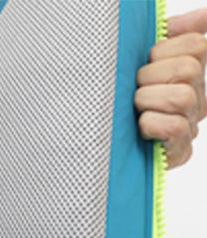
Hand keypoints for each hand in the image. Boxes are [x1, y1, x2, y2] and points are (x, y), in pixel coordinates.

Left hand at [134, 9, 206, 168]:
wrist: (112, 144)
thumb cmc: (125, 102)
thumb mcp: (145, 63)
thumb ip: (173, 36)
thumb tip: (204, 15)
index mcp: (190, 74)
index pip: (195, 45)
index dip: (163, 51)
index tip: (147, 64)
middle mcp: (196, 98)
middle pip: (187, 69)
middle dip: (150, 77)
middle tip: (136, 91)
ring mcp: (191, 124)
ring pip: (181, 97)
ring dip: (148, 101)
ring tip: (137, 110)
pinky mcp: (180, 149)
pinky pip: (173, 127)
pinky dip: (152, 125)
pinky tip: (142, 127)